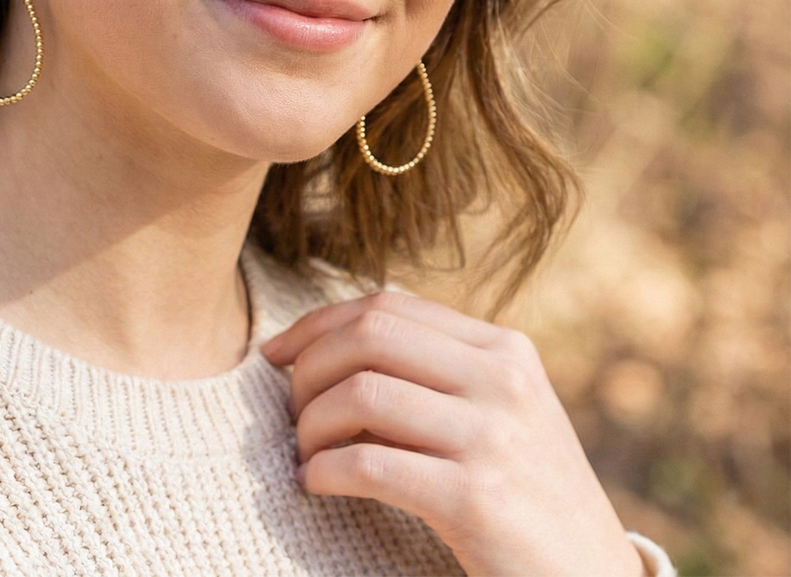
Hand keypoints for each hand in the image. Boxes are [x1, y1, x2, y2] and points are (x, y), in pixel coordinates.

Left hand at [261, 291, 644, 576]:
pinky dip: (325, 470)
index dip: (318, 324)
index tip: (277, 354)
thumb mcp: (500, 410)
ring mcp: (493, 436)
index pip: (387, 306)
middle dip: (308, 369)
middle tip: (292, 413)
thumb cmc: (526, 494)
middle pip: (368, 336)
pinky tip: (316, 484)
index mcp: (502, 348)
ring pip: (361, 393)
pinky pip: (369, 464)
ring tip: (305, 454)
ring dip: (311, 425)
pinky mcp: (477, 497)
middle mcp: (501, 379)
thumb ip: (437, 369)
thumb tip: (326, 342)